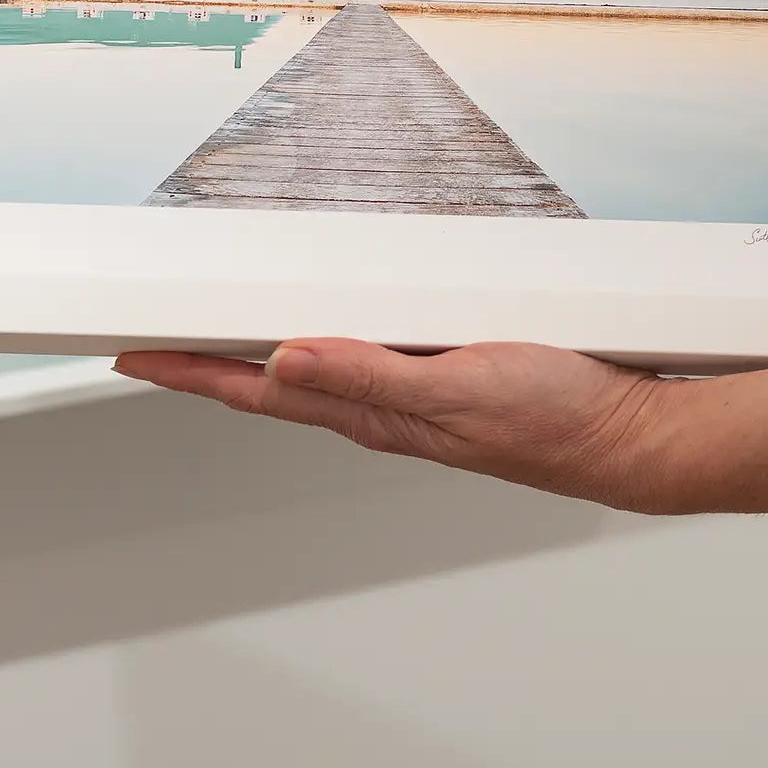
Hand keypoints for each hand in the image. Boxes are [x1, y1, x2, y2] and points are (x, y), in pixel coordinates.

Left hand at [115, 328, 767, 516]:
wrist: (638, 440)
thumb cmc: (557, 419)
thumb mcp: (458, 387)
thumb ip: (369, 375)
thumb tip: (281, 358)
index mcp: (372, 412)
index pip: (255, 388)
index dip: (187, 370)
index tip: (129, 352)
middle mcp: (380, 408)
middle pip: (268, 382)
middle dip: (204, 361)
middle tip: (153, 337)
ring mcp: (413, 397)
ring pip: (312, 371)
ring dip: (256, 353)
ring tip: (214, 332)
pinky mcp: (447, 379)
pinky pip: (365, 358)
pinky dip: (325, 342)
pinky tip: (326, 328)